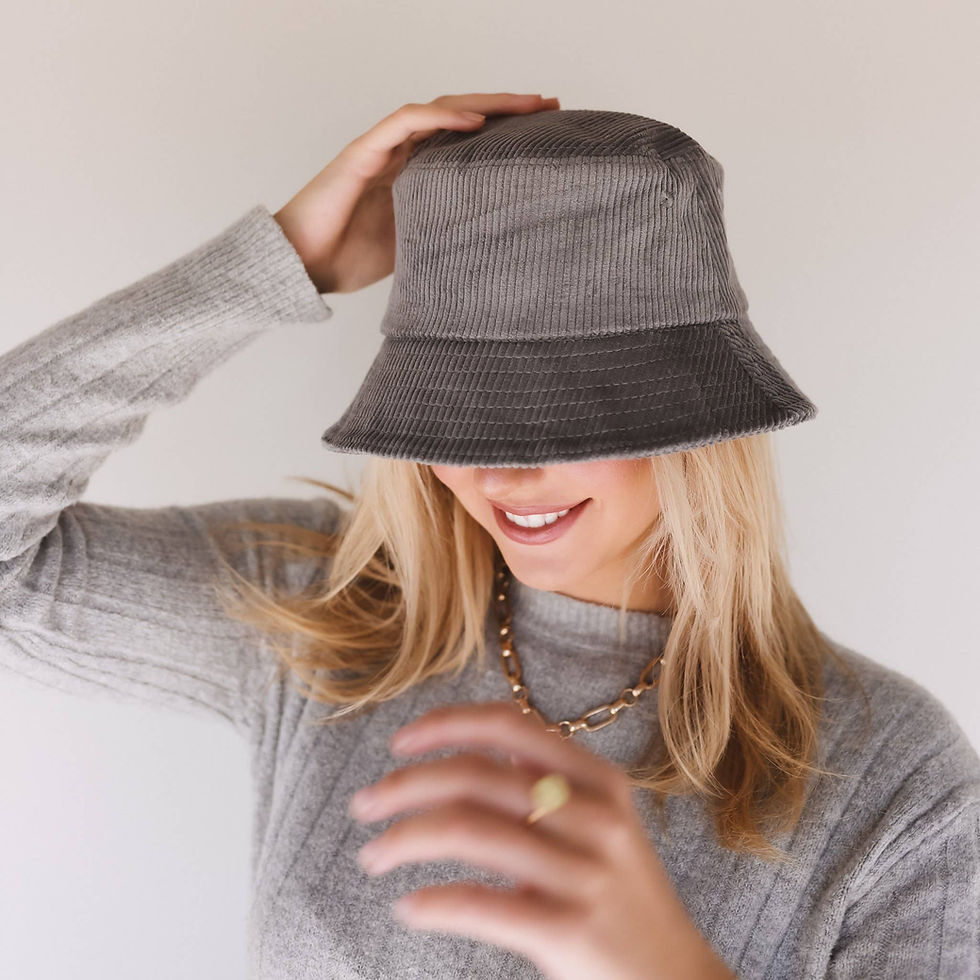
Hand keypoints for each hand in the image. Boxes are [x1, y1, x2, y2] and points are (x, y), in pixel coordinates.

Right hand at [273, 92, 560, 293]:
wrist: (301, 266)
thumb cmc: (347, 260)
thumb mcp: (417, 250)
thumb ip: (446, 236)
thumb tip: (493, 250)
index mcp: (416, 177)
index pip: (466, 143)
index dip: (504, 135)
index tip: (546, 135)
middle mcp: (402, 155)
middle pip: (462, 117)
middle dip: (508, 109)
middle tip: (550, 105)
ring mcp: (383, 149)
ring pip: (440, 110)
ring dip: (485, 103)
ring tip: (526, 104)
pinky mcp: (362, 151)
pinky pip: (405, 122)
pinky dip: (440, 118)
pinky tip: (474, 121)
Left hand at [347, 700, 735, 979]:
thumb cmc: (625, 897)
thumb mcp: (601, 823)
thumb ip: (548, 782)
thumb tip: (470, 745)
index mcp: (599, 780)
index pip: (509, 726)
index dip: (447, 723)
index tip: (400, 741)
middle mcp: (594, 816)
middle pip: (475, 776)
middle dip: (404, 785)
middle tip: (364, 805)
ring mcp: (584, 874)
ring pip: (467, 831)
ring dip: (402, 839)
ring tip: (372, 856)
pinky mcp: (569, 932)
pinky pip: (480, 904)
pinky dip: (432, 903)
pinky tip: (408, 907)